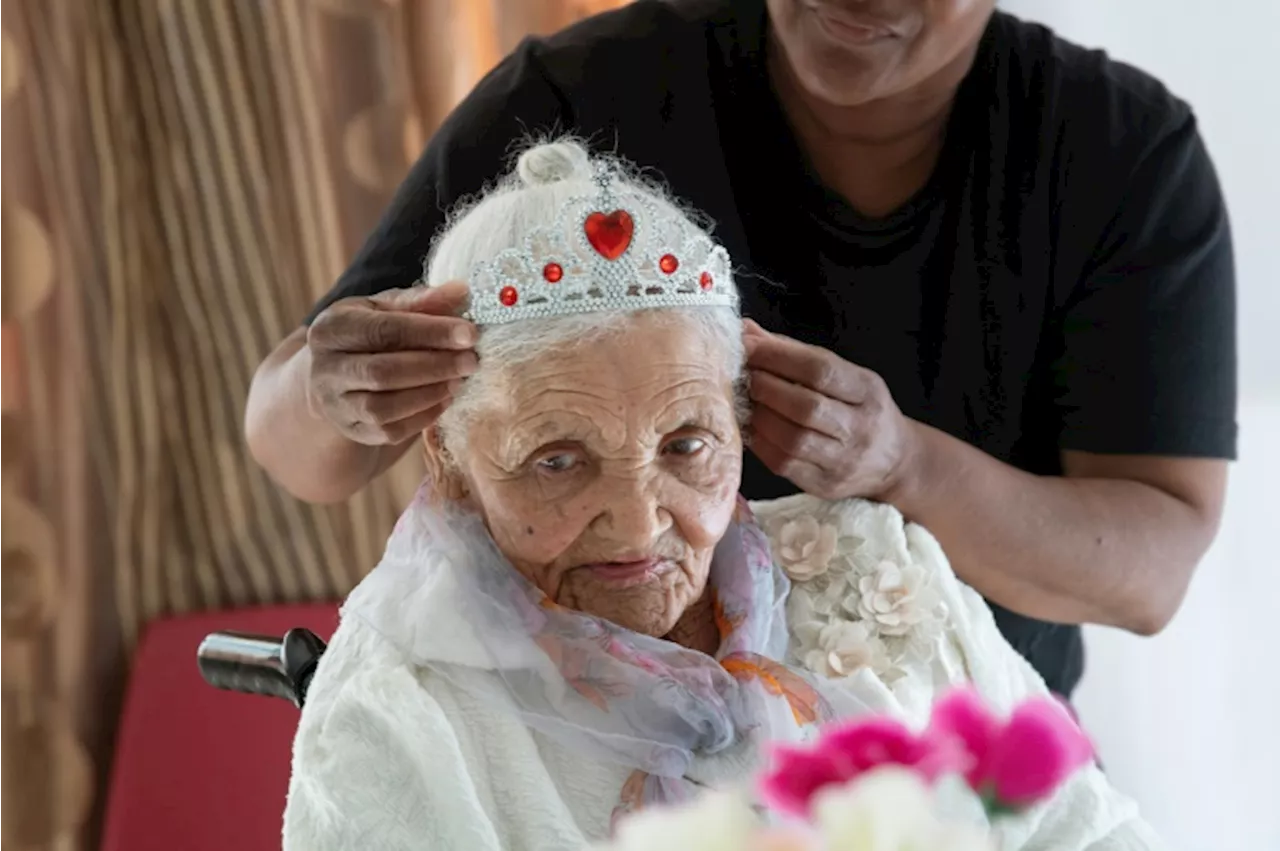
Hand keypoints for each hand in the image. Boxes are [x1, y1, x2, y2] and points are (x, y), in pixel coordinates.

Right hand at [306, 282, 477, 445]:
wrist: (336, 373)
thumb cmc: (369, 333)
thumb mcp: (385, 308)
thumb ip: (421, 300)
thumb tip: (462, 291)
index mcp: (331, 328)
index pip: (383, 330)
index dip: (430, 332)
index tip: (469, 334)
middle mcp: (324, 368)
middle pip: (383, 372)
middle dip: (434, 366)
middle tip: (471, 360)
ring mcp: (335, 404)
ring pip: (383, 407)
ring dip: (430, 394)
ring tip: (460, 380)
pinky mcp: (352, 430)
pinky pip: (390, 431)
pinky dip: (424, 416)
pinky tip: (445, 399)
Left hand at [743, 320, 918, 502]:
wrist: (893, 462)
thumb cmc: (860, 409)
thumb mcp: (845, 375)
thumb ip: (795, 353)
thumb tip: (747, 332)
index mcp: (868, 390)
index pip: (821, 370)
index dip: (778, 356)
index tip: (748, 345)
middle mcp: (860, 427)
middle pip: (806, 407)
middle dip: (766, 387)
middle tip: (743, 375)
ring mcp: (843, 461)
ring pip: (793, 439)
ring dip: (760, 416)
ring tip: (744, 400)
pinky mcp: (824, 484)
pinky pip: (784, 464)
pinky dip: (760, 442)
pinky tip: (751, 426)